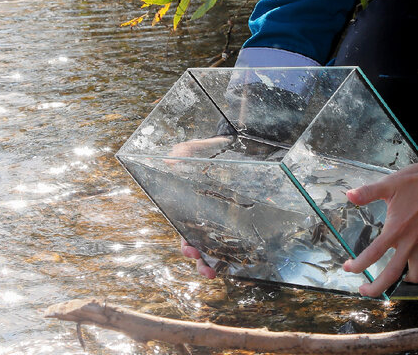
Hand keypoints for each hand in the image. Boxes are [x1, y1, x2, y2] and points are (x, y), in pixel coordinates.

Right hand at [167, 135, 232, 278]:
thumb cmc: (210, 151)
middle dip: (202, 262)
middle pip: (202, 247)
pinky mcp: (244, 218)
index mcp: (191, 207)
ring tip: (219, 274)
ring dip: (218, 264)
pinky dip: (244, 251)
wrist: (237, 145)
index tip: (190, 249)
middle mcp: (207, 218)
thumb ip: (183, 154)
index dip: (186, 244)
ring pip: (220, 248)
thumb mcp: (196, 150)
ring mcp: (226, 220)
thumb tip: (169, 161)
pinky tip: (247, 258)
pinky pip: (243, 238)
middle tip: (207, 271)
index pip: (185, 231)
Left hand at [341, 149, 417, 296]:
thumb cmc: (417, 180)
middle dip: (376, 289)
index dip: (358, 265)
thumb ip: (367, 193)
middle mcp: (411, 242)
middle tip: (364, 292)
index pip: (373, 254)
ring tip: (391, 278)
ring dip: (402, 281)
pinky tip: (412, 263)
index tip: (348, 268)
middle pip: (392, 275)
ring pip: (415, 275)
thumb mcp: (389, 183)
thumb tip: (349, 196)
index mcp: (396, 229)